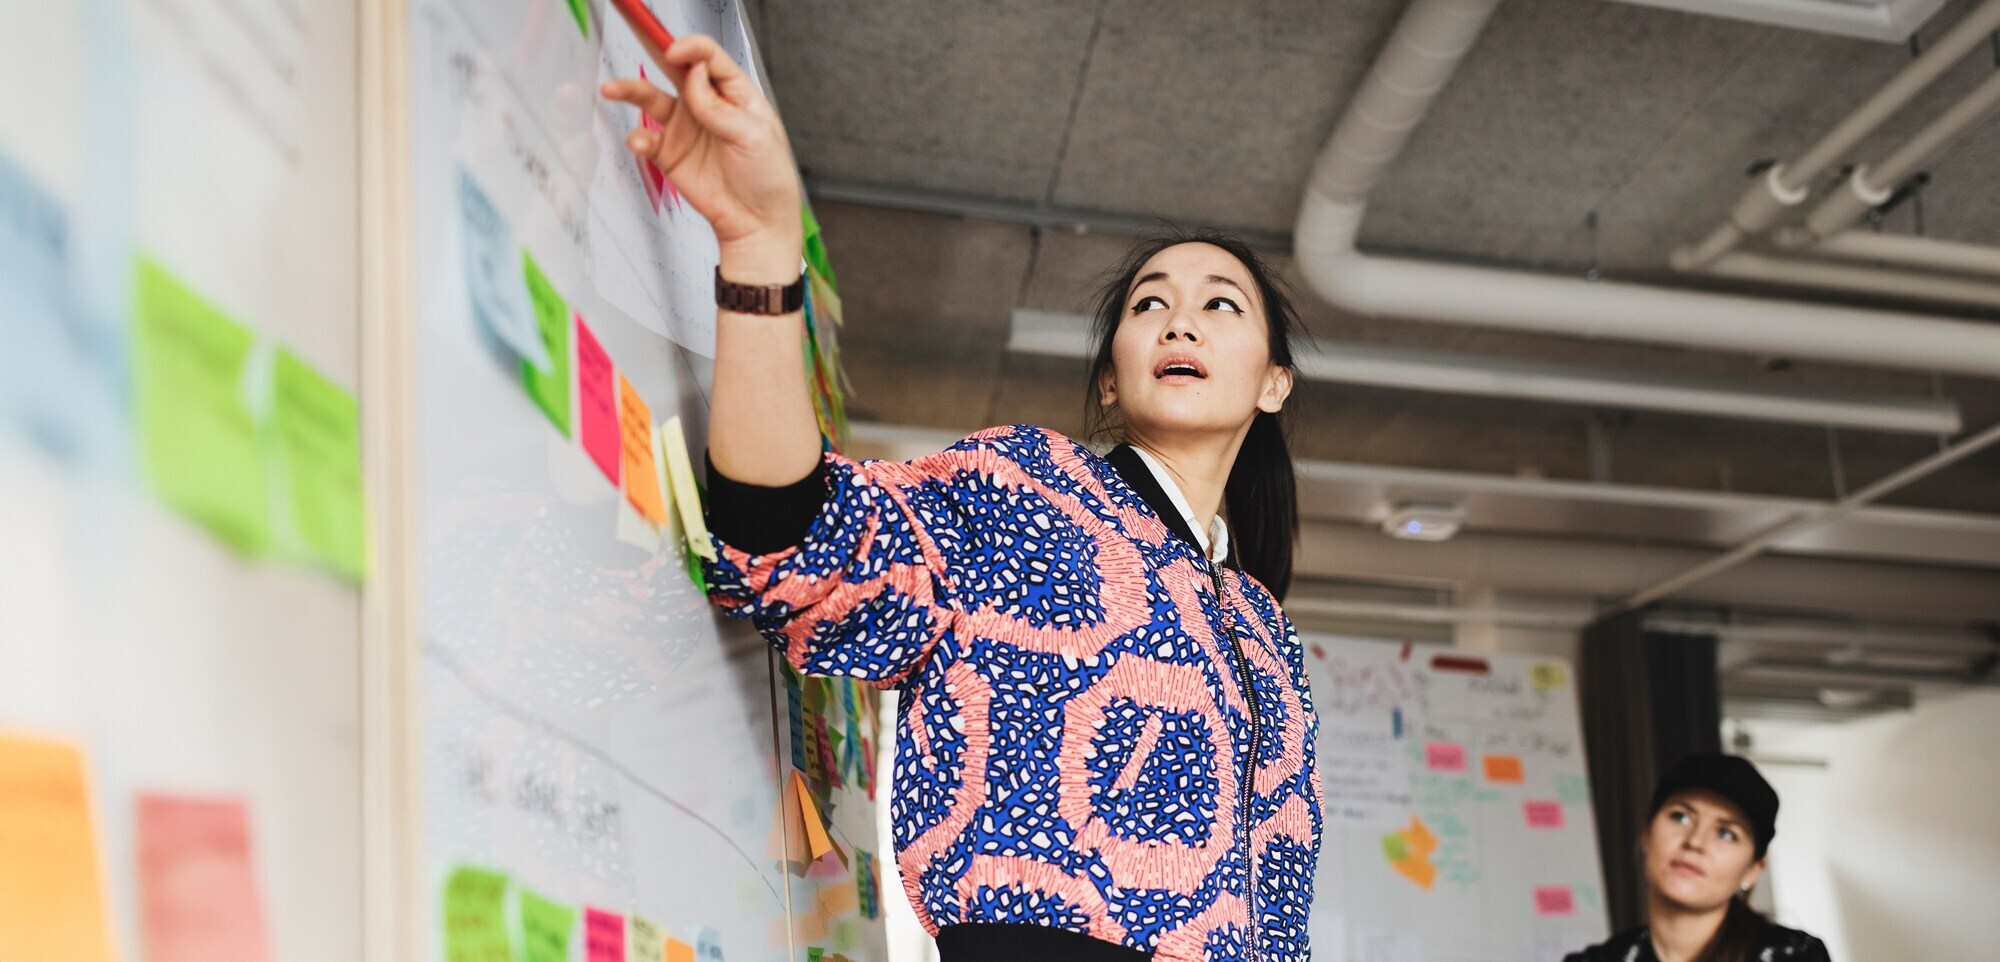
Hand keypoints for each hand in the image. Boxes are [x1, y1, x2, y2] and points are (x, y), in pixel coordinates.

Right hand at [601, 35, 802, 281]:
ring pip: (651, 98)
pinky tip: (640, 141)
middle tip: (630, 26)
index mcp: (735, 93)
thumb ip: (720, 106)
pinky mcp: (669, 154)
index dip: (691, 49)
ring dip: (630, 90)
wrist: (757, 223)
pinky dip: (638, 137)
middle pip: (674, 67)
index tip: (675, 51)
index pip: (709, 58)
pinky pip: (646, 138)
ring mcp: (685, 127)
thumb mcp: (754, 137)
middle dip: (652, 45)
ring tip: (611, 88)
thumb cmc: (767, 177)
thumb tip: (694, 73)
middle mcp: (706, 103)